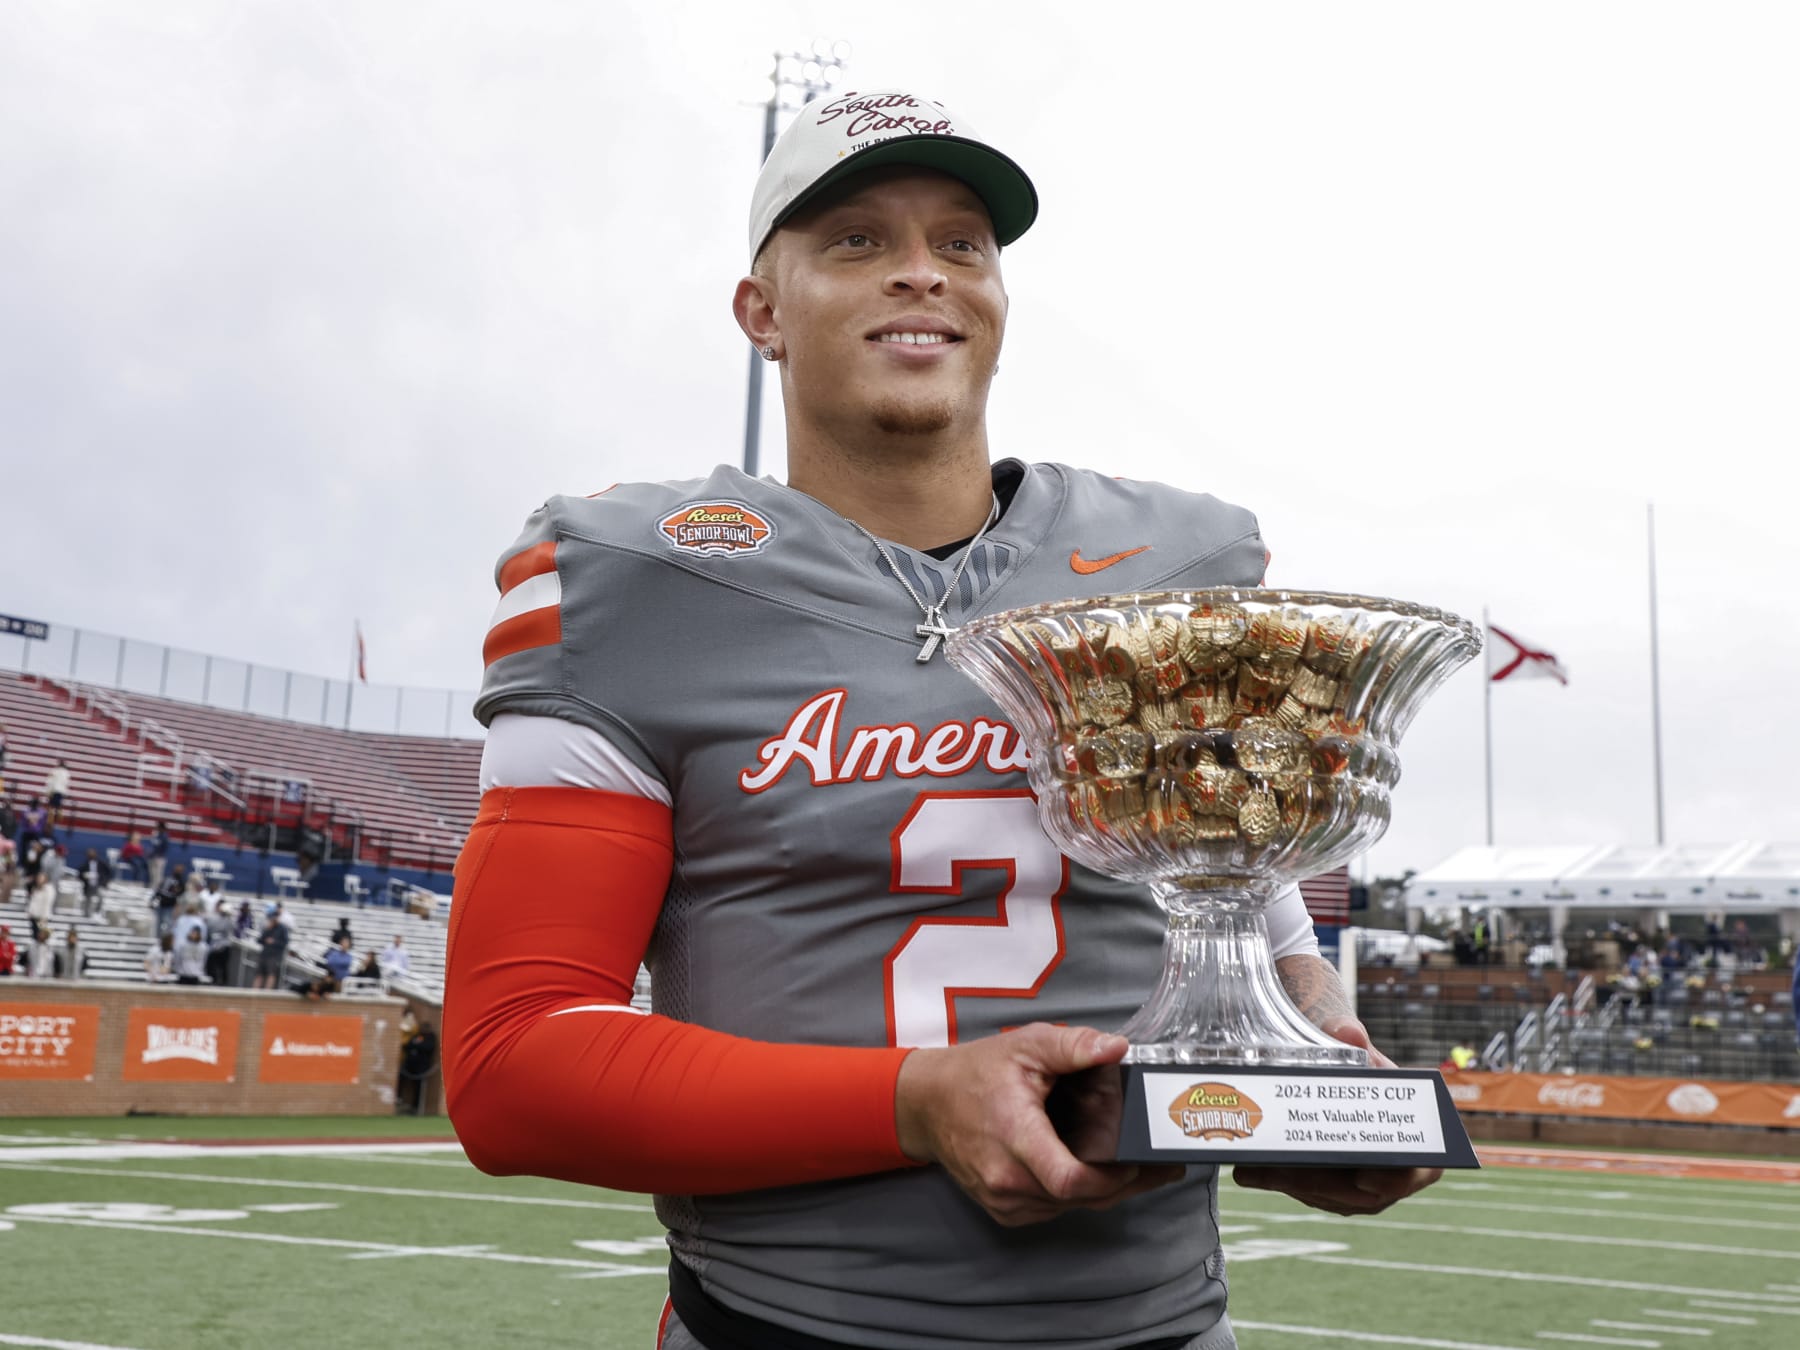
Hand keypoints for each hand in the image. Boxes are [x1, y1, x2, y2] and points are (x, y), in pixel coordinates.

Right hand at [896, 1023, 1184, 1226]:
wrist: (927, 1104)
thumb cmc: (976, 1073)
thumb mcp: (1026, 1046)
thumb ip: (1073, 1045)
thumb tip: (1116, 1047)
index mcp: (1015, 1136)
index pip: (1069, 1179)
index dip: (1112, 1178)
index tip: (1137, 1161)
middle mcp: (1007, 1179)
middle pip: (1080, 1198)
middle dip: (1122, 1184)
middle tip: (1158, 1165)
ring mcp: (1004, 1200)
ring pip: (1069, 1207)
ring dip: (1101, 1190)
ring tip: (1134, 1166)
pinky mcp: (1004, 1210)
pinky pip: (1052, 1209)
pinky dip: (1076, 1195)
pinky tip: (1094, 1174)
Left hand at [1231, 1018, 1442, 1214]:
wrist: (1330, 1060)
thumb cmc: (1349, 1051)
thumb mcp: (1348, 1037)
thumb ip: (1348, 1032)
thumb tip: (1349, 1033)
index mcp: (1413, 1130)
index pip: (1420, 1168)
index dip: (1397, 1180)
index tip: (1364, 1179)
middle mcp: (1393, 1164)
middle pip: (1365, 1193)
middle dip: (1321, 1185)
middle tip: (1283, 1173)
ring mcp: (1364, 1180)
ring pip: (1332, 1197)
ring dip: (1293, 1186)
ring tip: (1256, 1170)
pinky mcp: (1333, 1185)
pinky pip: (1310, 1192)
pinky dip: (1282, 1182)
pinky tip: (1251, 1171)